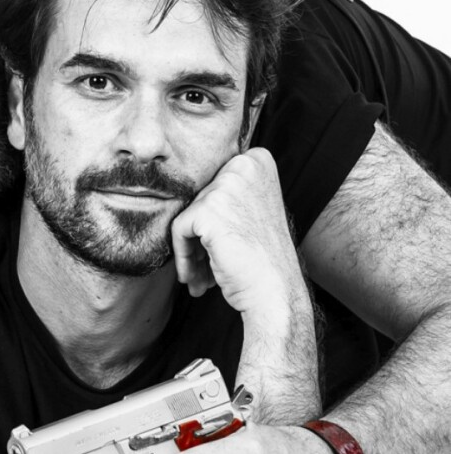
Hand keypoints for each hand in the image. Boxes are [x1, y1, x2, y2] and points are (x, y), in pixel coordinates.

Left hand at [171, 149, 302, 315]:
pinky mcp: (207, 209)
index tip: (216, 246)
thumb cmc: (263, 260)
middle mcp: (243, 165)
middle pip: (199, 200)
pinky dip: (182, 255)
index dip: (210, 220)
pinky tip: (193, 277)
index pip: (212, 184)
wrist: (275, 292)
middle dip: (199, 238)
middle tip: (205, 269)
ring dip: (190, 250)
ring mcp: (226, 186)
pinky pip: (178, 229)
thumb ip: (224, 196)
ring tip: (200, 277)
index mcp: (257, 161)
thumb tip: (181, 193)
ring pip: (187, 215)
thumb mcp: (249, 212)